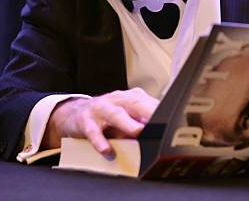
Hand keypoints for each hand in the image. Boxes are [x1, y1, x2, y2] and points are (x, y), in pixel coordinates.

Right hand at [42, 87, 158, 153]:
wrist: (74, 113)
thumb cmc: (107, 117)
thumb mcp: (126, 117)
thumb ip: (142, 124)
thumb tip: (163, 136)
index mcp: (132, 98)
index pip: (151, 103)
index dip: (164, 112)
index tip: (175, 121)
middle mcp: (118, 99)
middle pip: (136, 103)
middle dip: (149, 113)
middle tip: (161, 124)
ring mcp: (101, 108)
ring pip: (116, 114)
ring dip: (128, 123)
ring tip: (138, 132)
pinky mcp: (86, 121)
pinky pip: (93, 131)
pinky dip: (100, 141)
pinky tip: (107, 150)